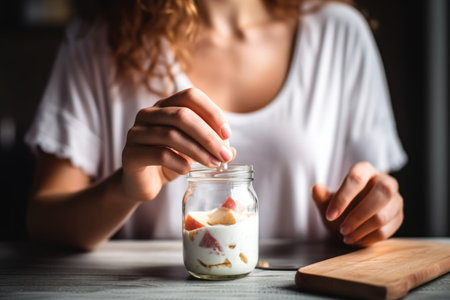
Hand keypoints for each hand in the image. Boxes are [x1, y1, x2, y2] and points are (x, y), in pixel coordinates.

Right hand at [121, 88, 233, 202]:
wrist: (141, 183)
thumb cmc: (170, 161)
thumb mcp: (194, 151)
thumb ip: (211, 147)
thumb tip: (231, 151)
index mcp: (165, 106)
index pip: (190, 96)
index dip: (211, 112)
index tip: (228, 134)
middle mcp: (148, 114)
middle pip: (182, 115)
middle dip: (208, 136)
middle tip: (224, 155)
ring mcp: (136, 132)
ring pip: (171, 135)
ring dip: (198, 151)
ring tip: (213, 164)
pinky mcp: (130, 154)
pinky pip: (159, 154)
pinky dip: (179, 163)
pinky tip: (188, 170)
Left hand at [312, 162, 403, 245]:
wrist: (350, 220)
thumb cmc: (339, 207)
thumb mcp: (326, 202)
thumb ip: (321, 196)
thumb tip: (316, 188)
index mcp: (365, 170)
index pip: (357, 179)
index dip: (343, 197)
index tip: (330, 215)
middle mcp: (385, 180)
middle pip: (381, 193)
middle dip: (358, 215)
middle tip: (341, 229)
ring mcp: (395, 199)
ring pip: (383, 215)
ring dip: (362, 229)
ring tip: (345, 236)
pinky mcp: (398, 216)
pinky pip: (387, 230)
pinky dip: (368, 238)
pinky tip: (355, 240)